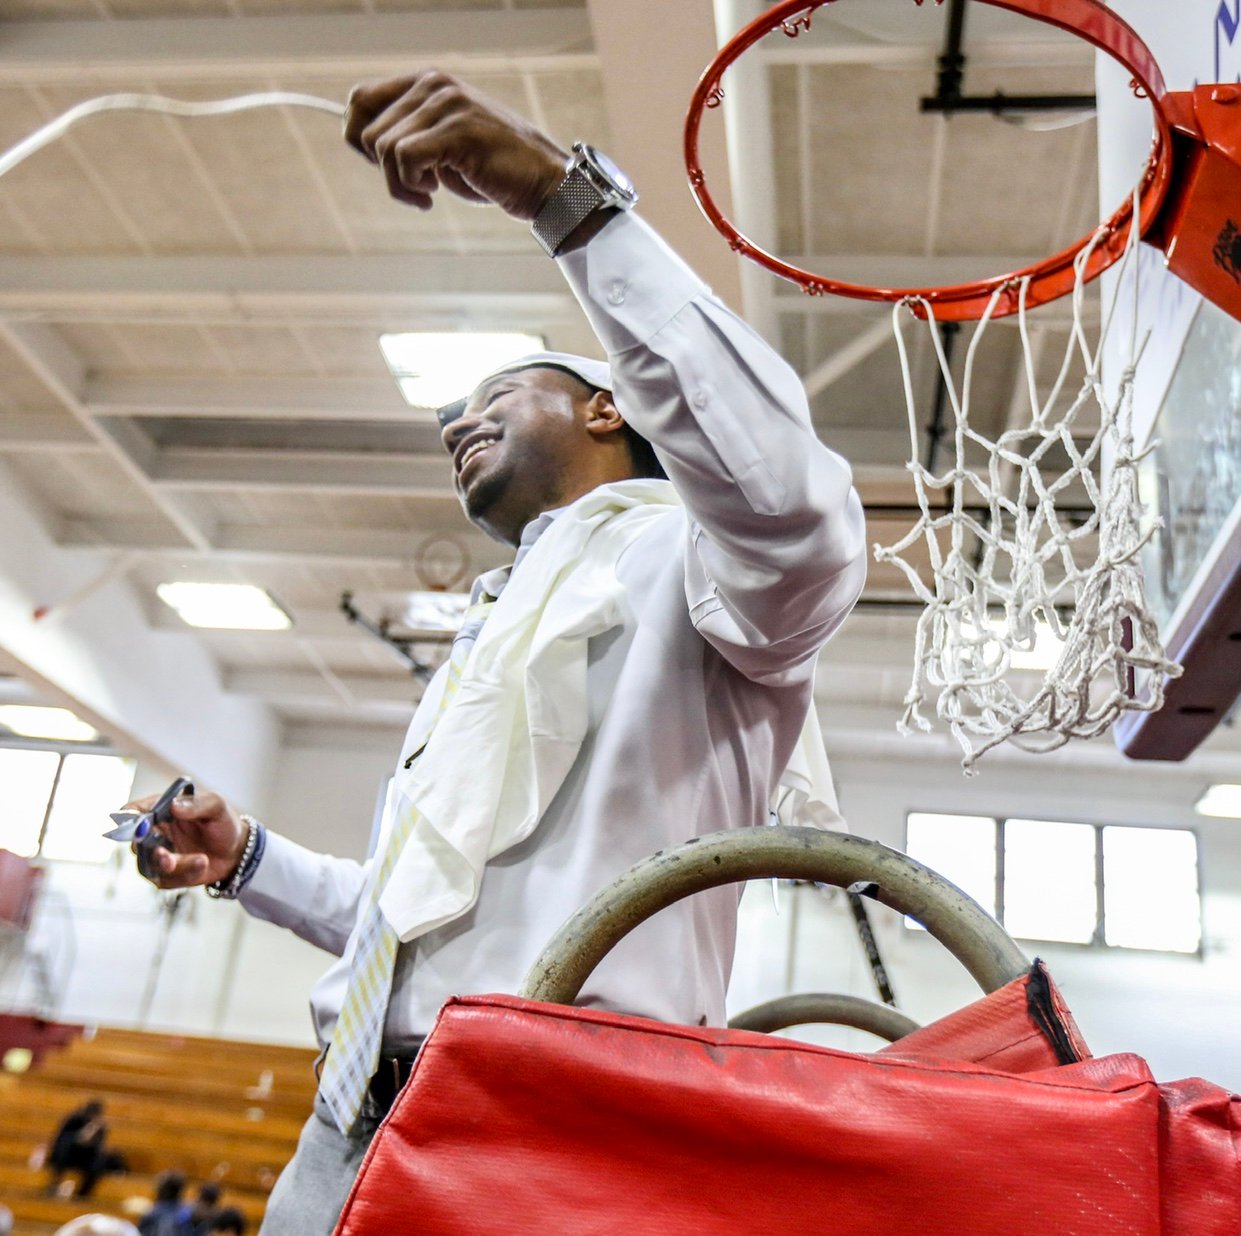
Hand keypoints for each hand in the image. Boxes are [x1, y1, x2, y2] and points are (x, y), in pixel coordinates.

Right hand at [119, 787, 247, 889]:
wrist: (235, 850)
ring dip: (173, 865)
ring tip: (201, 860)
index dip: (128, 818)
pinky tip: (204, 864)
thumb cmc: (222, 822)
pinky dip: (187, 874)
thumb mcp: (216, 806)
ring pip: (150, 865)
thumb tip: (174, 806)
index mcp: (160, 810)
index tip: (138, 826)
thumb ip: (197, 804)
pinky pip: (167, 880)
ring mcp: (157, 856)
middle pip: (135, 843)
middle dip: (150, 850)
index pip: (133, 811)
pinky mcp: (165, 876)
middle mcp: (153, 833)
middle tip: (166, 855)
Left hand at [344, 70, 568, 218]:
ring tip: (428, 193)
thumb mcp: (442, 146)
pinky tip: (433, 196)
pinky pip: (405, 158)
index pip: (359, 99)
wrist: (543, 183)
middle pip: (367, 129)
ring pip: (384, 148)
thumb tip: (363, 142)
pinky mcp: (457, 130)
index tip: (384, 167)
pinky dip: (411, 187)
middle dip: (382, 170)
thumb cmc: (493, 170)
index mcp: (427, 83)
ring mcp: (447, 104)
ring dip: (399, 184)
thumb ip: (409, 134)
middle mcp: (434, 85)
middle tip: (415, 187)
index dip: (358, 139)